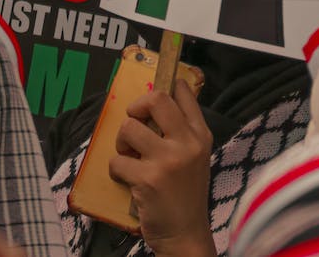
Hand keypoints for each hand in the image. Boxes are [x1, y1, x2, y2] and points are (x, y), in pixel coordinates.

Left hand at [108, 80, 215, 256]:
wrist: (186, 234)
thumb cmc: (185, 195)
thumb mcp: (195, 159)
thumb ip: (183, 133)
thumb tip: (157, 102)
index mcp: (201, 136)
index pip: (185, 94)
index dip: (169, 84)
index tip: (159, 88)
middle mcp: (188, 143)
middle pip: (155, 99)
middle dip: (136, 107)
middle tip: (135, 122)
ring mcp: (168, 160)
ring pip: (129, 128)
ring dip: (122, 143)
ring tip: (131, 158)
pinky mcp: (148, 179)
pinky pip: (117, 161)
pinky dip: (116, 171)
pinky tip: (129, 181)